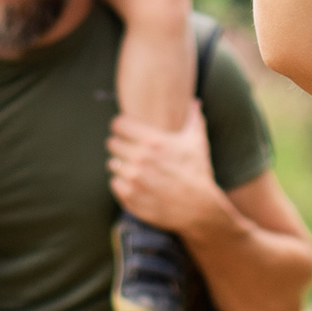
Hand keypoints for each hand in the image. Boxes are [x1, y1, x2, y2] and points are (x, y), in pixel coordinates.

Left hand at [107, 103, 222, 236]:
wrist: (199, 208)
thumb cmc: (198, 172)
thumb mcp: (197, 142)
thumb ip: (193, 118)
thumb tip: (195, 101)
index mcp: (153, 142)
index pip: (119, 124)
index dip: (122, 125)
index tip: (126, 129)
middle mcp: (140, 159)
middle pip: (112, 143)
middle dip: (121, 145)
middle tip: (130, 149)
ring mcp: (133, 180)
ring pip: (112, 164)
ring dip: (121, 164)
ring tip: (135, 167)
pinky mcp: (129, 197)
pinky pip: (114, 183)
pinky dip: (122, 182)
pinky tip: (135, 183)